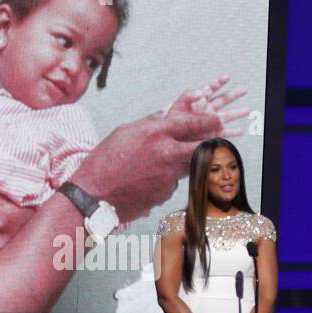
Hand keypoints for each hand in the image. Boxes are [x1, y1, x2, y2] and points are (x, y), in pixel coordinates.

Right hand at [69, 107, 223, 222]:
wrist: (93, 196)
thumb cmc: (103, 161)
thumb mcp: (125, 132)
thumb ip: (150, 124)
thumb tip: (166, 116)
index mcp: (155, 134)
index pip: (192, 123)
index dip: (209, 120)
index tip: (217, 118)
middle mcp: (166, 154)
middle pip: (202, 145)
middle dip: (212, 141)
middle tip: (218, 139)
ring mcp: (168, 176)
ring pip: (187, 165)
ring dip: (184, 161)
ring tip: (160, 162)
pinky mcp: (165, 193)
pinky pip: (173, 182)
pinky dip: (166, 179)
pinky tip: (146, 181)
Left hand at [164, 74, 251, 137]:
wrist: (171, 138)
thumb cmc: (172, 122)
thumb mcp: (177, 107)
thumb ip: (188, 97)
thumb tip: (200, 91)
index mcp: (199, 100)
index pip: (211, 88)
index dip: (219, 82)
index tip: (227, 76)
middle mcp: (207, 110)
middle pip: (223, 100)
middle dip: (234, 95)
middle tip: (244, 89)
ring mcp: (210, 122)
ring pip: (227, 115)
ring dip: (238, 113)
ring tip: (248, 110)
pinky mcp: (212, 134)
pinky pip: (225, 132)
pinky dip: (233, 132)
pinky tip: (240, 131)